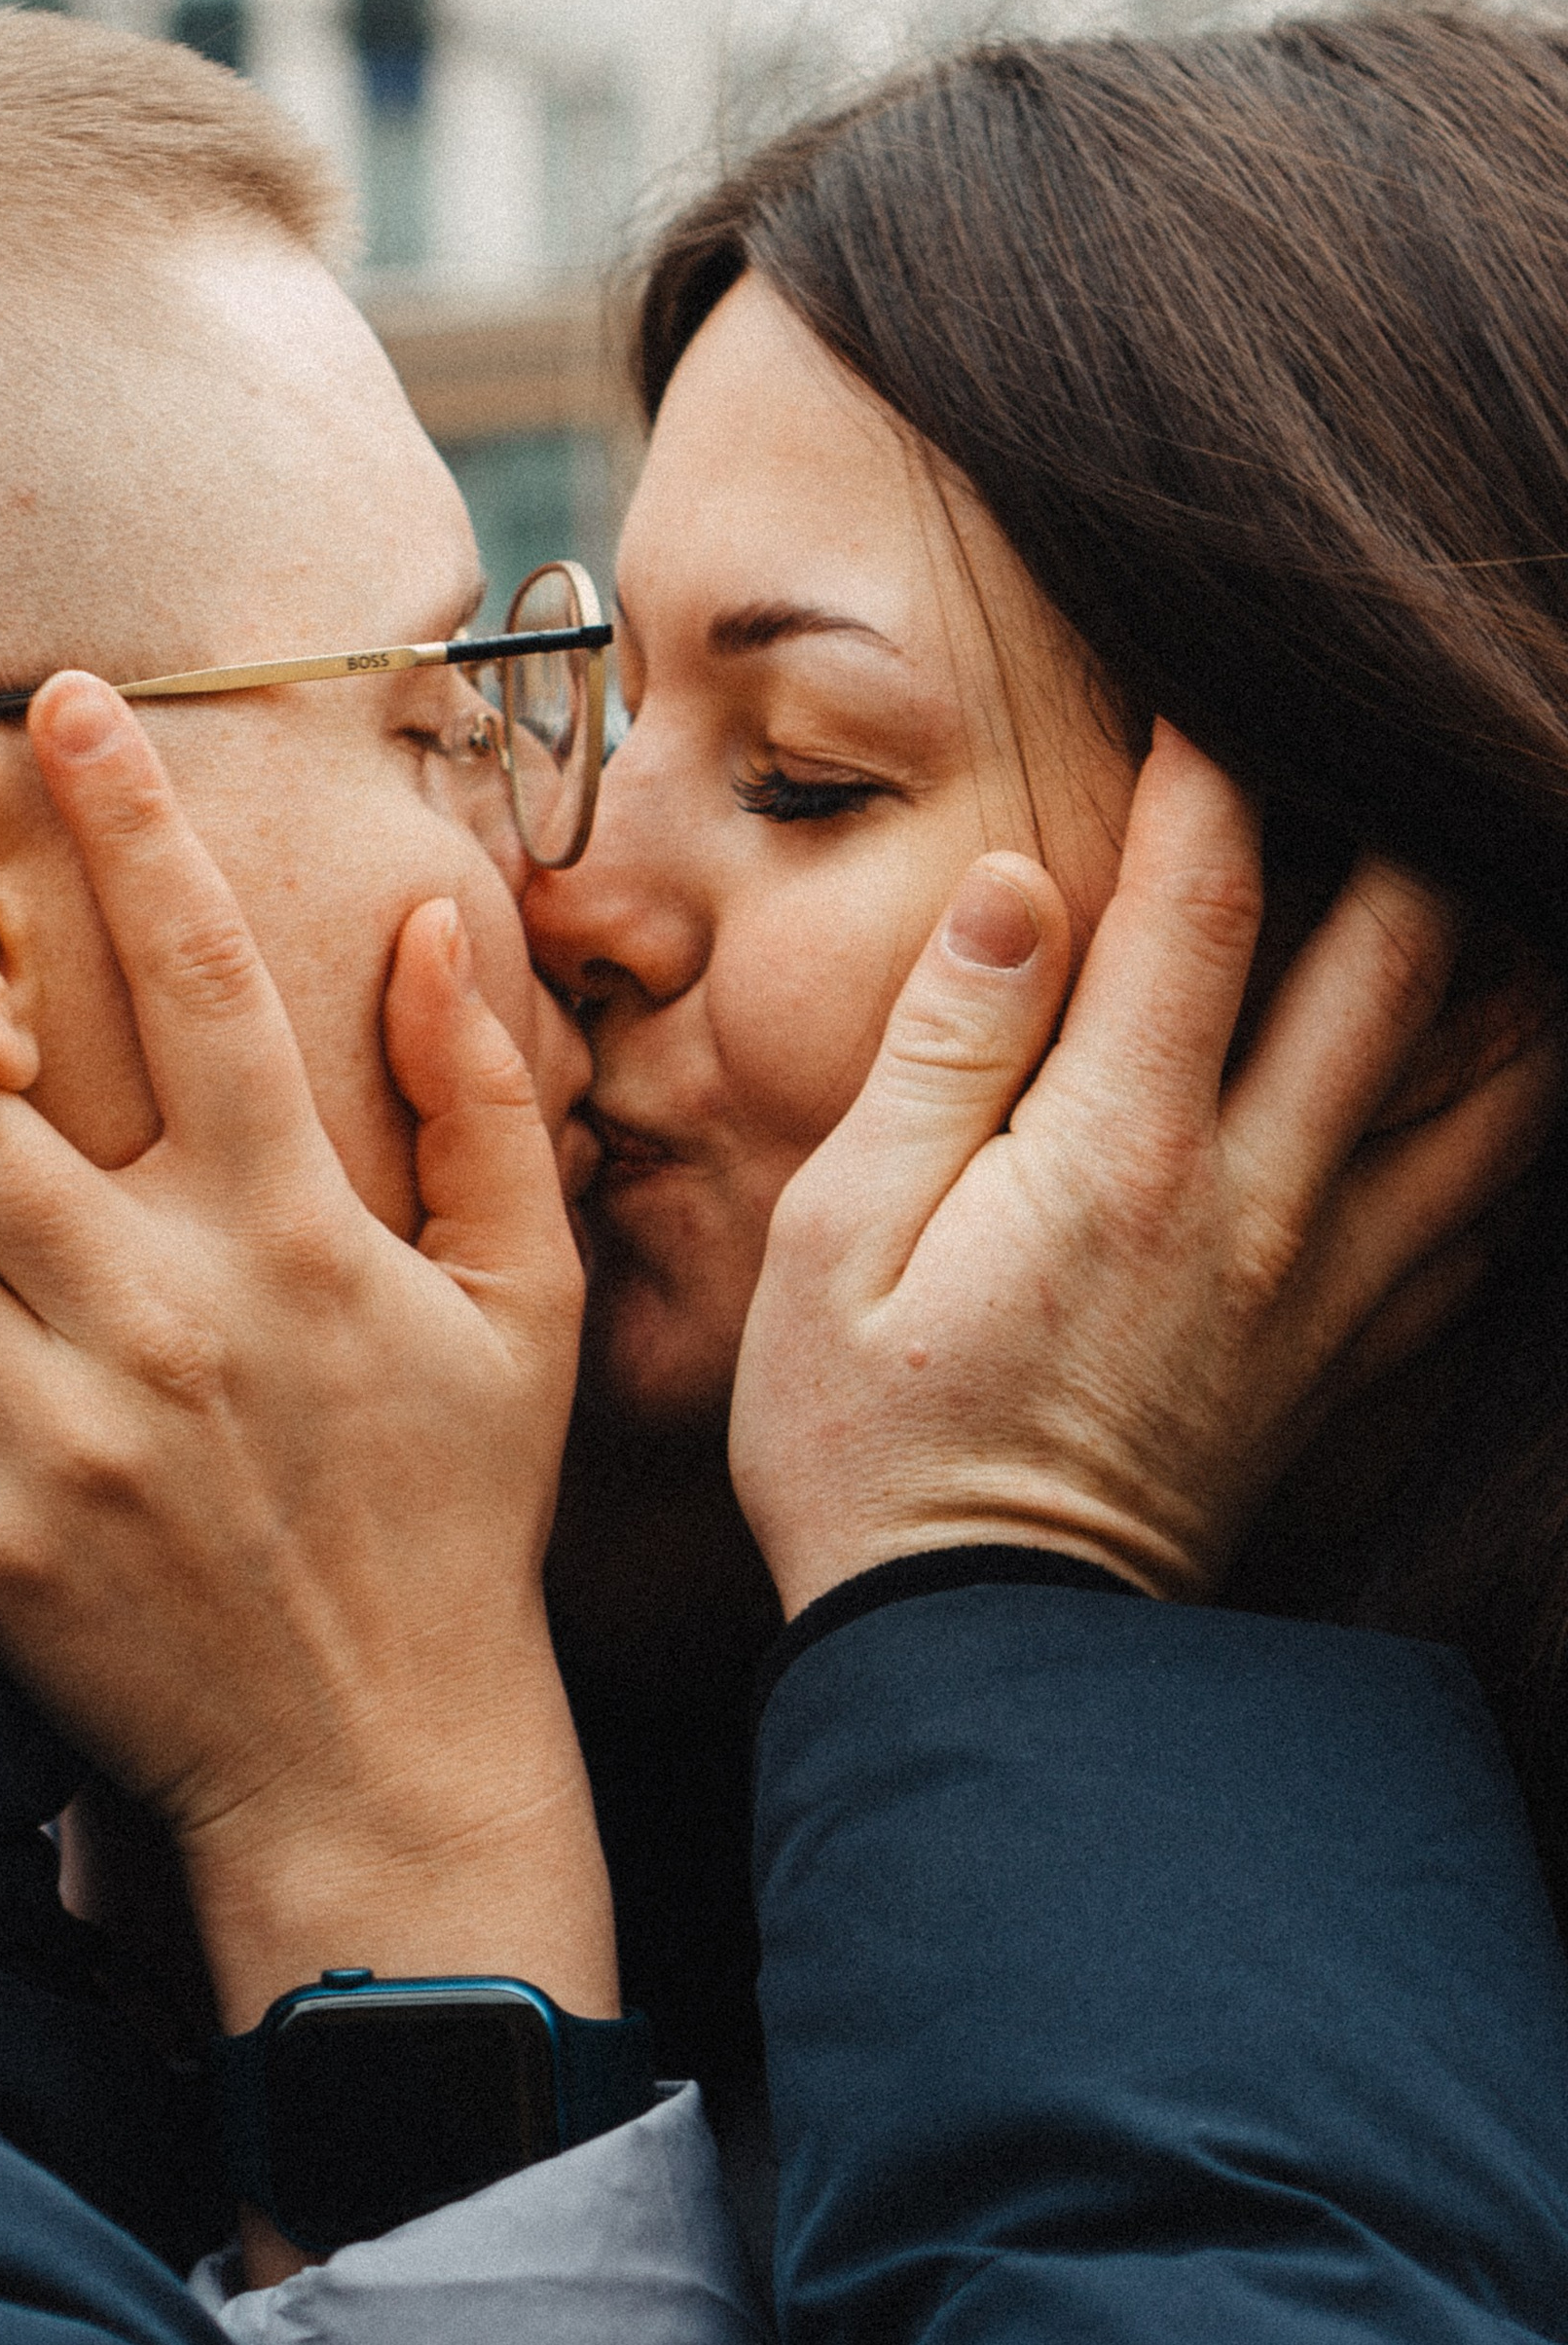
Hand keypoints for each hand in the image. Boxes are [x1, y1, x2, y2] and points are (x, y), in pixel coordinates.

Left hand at [0, 674, 612, 2040]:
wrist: (382, 1770)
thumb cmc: (454, 1522)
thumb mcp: (521, 1305)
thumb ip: (482, 1108)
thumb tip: (432, 930)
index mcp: (297, 1237)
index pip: (206, 986)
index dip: (133, 830)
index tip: (57, 702)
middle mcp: (164, 1313)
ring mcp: (59, 1430)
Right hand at [733, 725, 1559, 1617]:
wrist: (983, 1661)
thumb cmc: (868, 1439)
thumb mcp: (842, 1235)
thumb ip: (941, 1049)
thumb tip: (1027, 887)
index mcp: (1118, 1150)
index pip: (1207, 902)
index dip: (1215, 768)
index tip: (1200, 684)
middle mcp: (1258, 1200)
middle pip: (1400, 960)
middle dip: (1400, 822)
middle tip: (1375, 740)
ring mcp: (1327, 1285)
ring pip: (1486, 1080)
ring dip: (1493, 958)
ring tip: (1474, 865)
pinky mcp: (1348, 1358)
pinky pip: (1479, 1213)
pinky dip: (1503, 1117)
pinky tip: (1490, 1067)